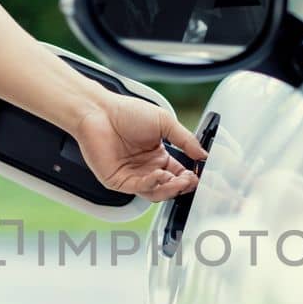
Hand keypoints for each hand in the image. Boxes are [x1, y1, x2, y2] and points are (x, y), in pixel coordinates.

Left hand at [73, 94, 208, 202]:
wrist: (99, 111)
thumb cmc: (126, 112)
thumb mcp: (165, 122)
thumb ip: (185, 140)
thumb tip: (203, 154)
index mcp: (158, 157)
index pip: (179, 174)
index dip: (192, 177)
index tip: (203, 175)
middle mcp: (146, 169)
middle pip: (170, 187)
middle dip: (184, 186)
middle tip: (193, 180)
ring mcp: (132, 176)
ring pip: (156, 193)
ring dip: (170, 188)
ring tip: (181, 180)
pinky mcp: (118, 181)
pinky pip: (139, 188)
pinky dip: (152, 183)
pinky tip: (159, 174)